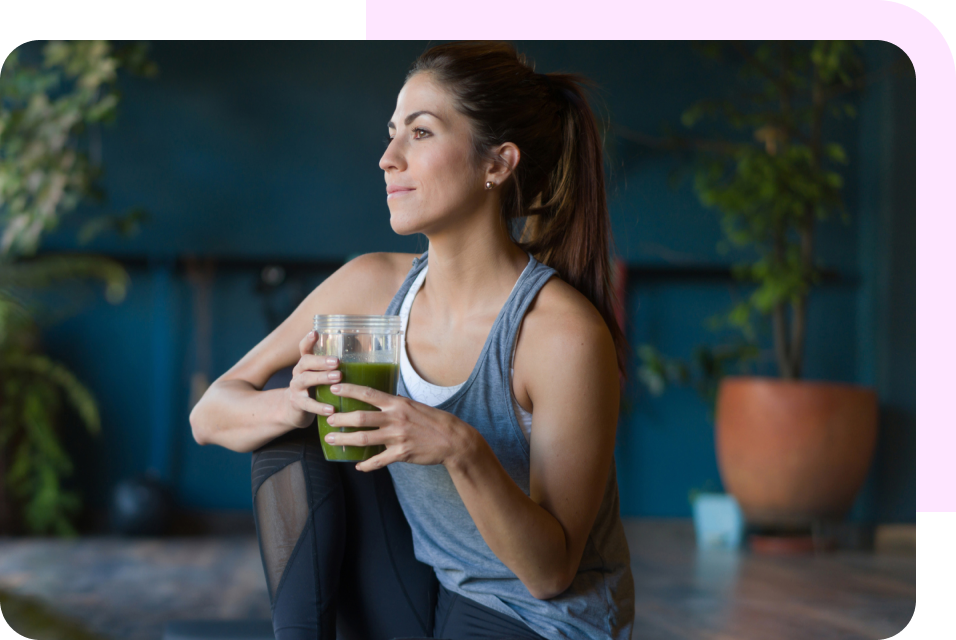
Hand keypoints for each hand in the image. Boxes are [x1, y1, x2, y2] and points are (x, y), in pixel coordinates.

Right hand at [281, 331, 341, 429]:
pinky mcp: (297, 403)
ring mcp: (296, 387)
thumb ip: (336, 366)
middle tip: (337, 361)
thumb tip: (363, 352)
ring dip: (321, 378)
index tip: (315, 333)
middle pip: (305, 361)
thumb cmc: (316, 388)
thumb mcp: (322, 375)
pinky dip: (320, 407)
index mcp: (306, 363)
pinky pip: (308, 404)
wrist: (296, 410)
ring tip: (337, 378)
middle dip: (321, 360)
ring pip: (305, 380)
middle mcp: (299, 372)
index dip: (308, 340)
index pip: (304, 348)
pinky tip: (331, 409)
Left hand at [323, 382, 474, 470]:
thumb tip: (382, 399)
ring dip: (345, 439)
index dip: (349, 390)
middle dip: (340, 418)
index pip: (368, 394)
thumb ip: (396, 404)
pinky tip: (358, 466)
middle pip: (360, 418)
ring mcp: (397, 437)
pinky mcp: (401, 454)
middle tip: (327, 418)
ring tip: (332, 440)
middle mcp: (395, 419)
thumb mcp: (414, 406)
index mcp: (397, 404)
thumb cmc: (433, 421)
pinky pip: (379, 460)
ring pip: (364, 439)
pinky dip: (367, 465)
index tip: (334, 387)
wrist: (453, 440)